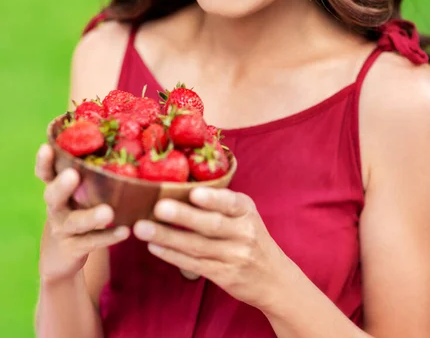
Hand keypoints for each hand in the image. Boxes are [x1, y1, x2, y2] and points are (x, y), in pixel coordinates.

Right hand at [35, 143, 129, 283]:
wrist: (63, 255)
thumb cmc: (78, 208)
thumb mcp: (80, 190)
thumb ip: (93, 172)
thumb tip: (127, 138)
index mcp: (57, 187)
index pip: (46, 172)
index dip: (44, 162)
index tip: (47, 147)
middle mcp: (56, 207)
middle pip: (52, 195)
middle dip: (62, 185)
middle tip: (73, 175)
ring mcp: (63, 229)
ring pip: (74, 222)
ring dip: (91, 216)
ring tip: (108, 213)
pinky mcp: (73, 248)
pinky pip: (90, 242)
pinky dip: (108, 237)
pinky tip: (125, 231)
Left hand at [133, 188, 291, 311]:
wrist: (274, 278)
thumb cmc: (250, 237)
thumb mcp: (245, 215)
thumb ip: (221, 203)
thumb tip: (178, 187)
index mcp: (247, 211)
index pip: (231, 203)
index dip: (213, 199)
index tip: (194, 193)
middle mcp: (244, 233)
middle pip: (210, 224)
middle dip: (183, 216)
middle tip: (158, 207)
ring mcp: (235, 256)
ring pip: (197, 246)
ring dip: (168, 236)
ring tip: (142, 228)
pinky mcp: (225, 276)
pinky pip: (195, 264)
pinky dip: (172, 255)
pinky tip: (154, 247)